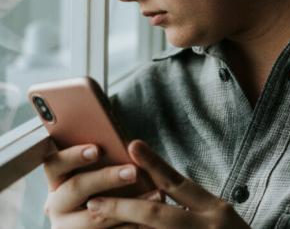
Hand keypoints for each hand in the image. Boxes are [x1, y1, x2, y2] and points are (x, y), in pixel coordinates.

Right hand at [43, 144, 160, 228]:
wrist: (106, 224)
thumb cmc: (108, 190)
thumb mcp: (100, 177)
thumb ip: (106, 161)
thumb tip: (130, 144)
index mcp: (58, 182)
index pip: (56, 164)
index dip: (74, 156)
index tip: (97, 149)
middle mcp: (57, 206)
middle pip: (76, 188)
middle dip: (106, 178)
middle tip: (133, 172)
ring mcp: (69, 228)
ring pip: (95, 218)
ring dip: (128, 206)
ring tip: (157, 194)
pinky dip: (132, 225)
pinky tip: (153, 220)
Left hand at [84, 140, 249, 228]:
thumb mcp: (220, 217)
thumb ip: (194, 206)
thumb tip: (158, 191)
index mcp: (215, 209)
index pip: (179, 183)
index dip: (154, 165)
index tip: (132, 145)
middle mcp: (206, 226)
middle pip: (156, 214)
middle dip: (122, 208)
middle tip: (94, 202)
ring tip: (95, 223)